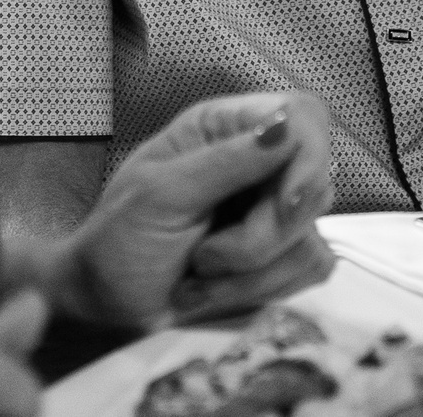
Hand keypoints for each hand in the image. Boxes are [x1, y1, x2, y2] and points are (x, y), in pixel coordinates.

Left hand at [48, 91, 334, 328]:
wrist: (107, 306)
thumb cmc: (120, 240)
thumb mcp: (160, 194)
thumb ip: (226, 162)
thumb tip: (288, 127)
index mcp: (224, 128)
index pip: (303, 116)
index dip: (309, 156)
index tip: (286, 203)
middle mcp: (257, 163)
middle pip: (315, 186)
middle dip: (262, 235)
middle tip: (204, 255)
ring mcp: (273, 213)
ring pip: (310, 239)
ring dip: (249, 272)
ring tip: (197, 272)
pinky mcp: (282, 259)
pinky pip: (307, 272)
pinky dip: (259, 290)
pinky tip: (214, 290)